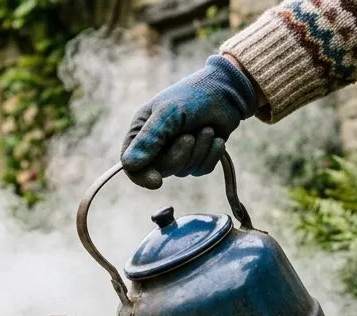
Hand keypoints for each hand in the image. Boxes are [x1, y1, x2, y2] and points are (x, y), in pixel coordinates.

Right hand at [121, 55, 257, 188]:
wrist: (228, 92)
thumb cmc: (194, 96)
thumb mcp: (168, 113)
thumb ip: (149, 139)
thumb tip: (129, 165)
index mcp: (141, 131)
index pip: (131, 164)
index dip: (142, 176)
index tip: (157, 182)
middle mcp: (156, 144)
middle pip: (160, 170)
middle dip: (179, 155)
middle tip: (190, 136)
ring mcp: (176, 152)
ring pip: (183, 171)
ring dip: (199, 151)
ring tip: (206, 128)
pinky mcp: (196, 157)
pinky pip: (201, 170)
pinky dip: (211, 155)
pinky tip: (216, 138)